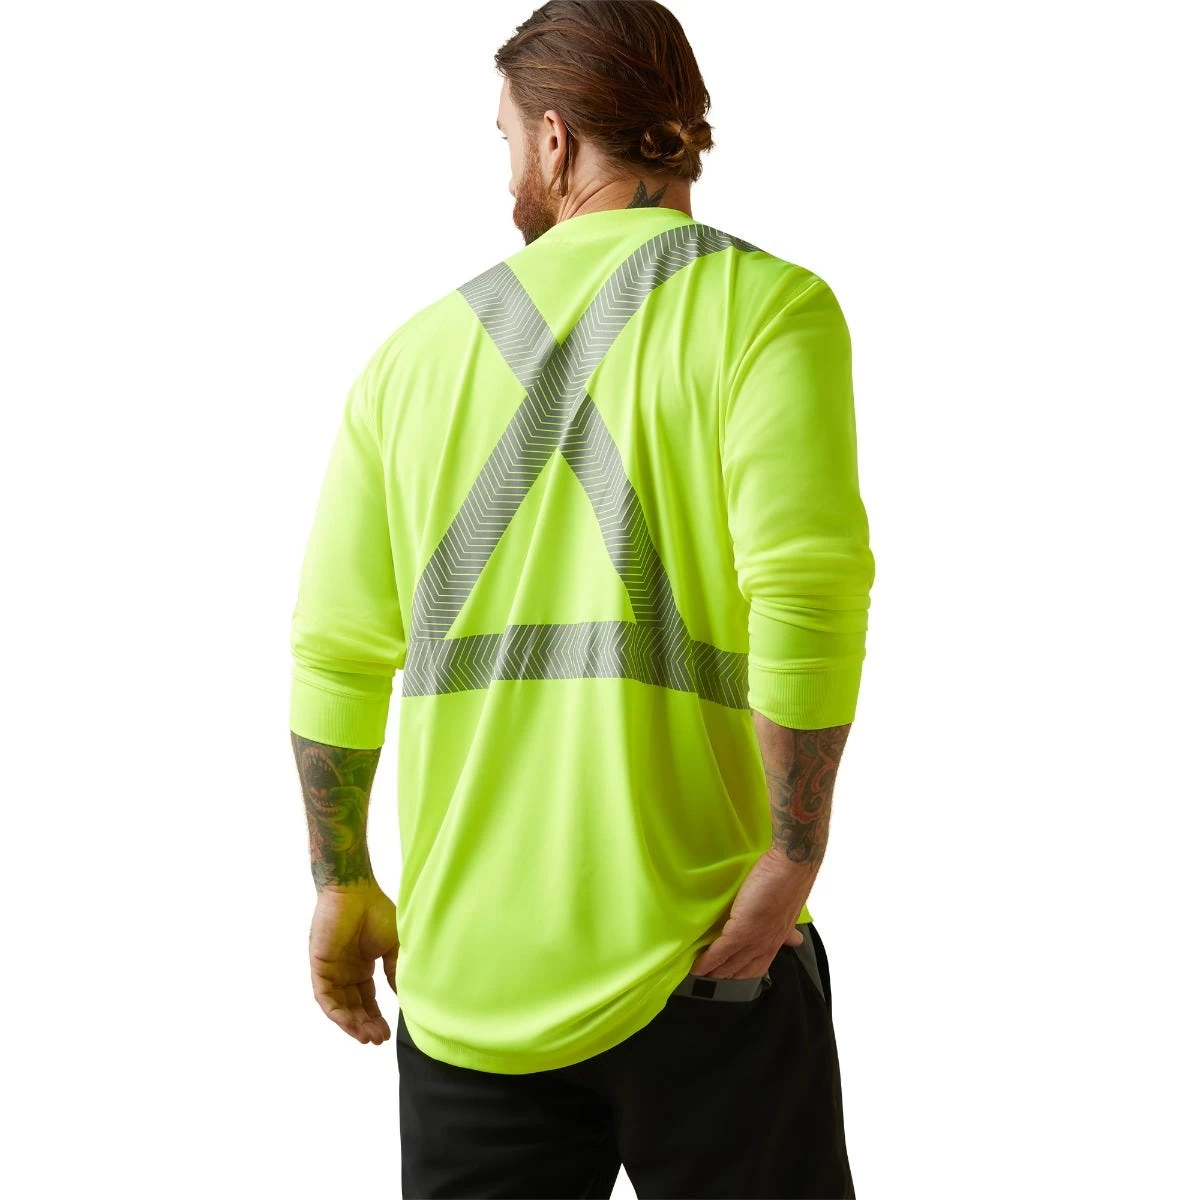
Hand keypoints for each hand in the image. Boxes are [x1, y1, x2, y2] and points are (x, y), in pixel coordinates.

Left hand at [309, 881, 398, 1044]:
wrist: (356, 891)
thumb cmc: (376, 911)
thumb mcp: (393, 946)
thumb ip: (395, 971)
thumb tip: (402, 997)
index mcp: (361, 966)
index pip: (367, 999)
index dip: (376, 1016)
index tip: (387, 1033)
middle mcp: (345, 971)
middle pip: (353, 1007)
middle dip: (365, 1025)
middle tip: (379, 1039)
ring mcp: (332, 970)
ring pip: (339, 1006)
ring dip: (352, 1024)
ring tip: (368, 1037)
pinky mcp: (320, 966)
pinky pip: (325, 996)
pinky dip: (337, 1013)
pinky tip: (351, 1024)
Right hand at [689, 850, 808, 978]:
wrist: (790, 867)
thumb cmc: (788, 882)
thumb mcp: (789, 912)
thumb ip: (788, 930)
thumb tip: (795, 939)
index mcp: (776, 941)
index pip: (758, 968)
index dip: (743, 976)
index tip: (730, 982)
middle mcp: (765, 945)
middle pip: (742, 971)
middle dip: (726, 980)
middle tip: (709, 986)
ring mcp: (753, 940)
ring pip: (730, 965)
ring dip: (714, 974)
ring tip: (698, 980)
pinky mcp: (741, 930)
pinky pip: (720, 952)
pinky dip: (707, 961)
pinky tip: (696, 968)